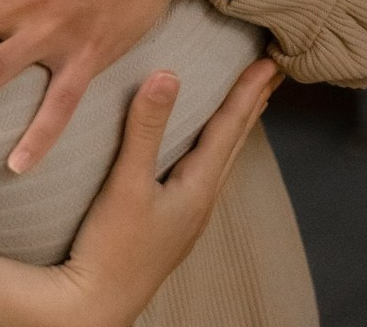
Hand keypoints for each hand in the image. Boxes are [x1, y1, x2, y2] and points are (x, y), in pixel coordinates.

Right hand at [0, 60, 282, 326]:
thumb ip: (145, 128)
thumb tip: (167, 74)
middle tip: (273, 74)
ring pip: (221, 158)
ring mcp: (186, 215)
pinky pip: (203, 170)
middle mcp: (199, 200)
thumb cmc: (112, 247)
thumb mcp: (126, 183)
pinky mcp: (169, 222)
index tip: (270, 64)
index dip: (247, 92)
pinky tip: (202, 150)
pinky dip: (213, 146)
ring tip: (248, 104)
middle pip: (234, 142)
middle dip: (252, 105)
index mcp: (197, 188)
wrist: (94, 306)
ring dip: (235, 126)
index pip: (229, 128)